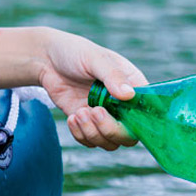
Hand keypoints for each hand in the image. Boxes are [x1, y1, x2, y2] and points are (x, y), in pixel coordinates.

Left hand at [38, 30, 147, 149]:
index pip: (148, 111)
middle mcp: (123, 106)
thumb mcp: (95, 59)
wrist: (47, 59)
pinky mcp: (88, 124)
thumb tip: (129, 95)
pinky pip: (90, 142)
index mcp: (133, 86)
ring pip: (110, 142)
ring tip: (78, 113)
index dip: (142, 122)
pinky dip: (80, 135)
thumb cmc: (75, 52)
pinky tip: (72, 117)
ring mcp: (106, 117)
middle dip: (111, 130)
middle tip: (94, 112)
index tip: (124, 117)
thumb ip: (113, 76)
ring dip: (93, 132)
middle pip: (129, 135)